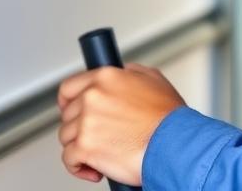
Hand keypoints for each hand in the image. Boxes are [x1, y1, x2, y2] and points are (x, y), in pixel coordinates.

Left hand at [57, 62, 185, 184]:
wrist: (174, 143)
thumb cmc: (168, 117)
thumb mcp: (153, 79)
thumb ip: (131, 73)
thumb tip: (122, 74)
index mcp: (106, 77)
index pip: (69, 87)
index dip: (67, 101)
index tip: (69, 109)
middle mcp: (93, 96)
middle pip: (68, 115)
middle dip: (80, 127)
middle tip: (97, 135)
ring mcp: (87, 122)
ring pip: (67, 137)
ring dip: (81, 147)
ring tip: (101, 152)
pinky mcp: (85, 147)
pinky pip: (69, 159)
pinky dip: (79, 167)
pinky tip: (95, 168)